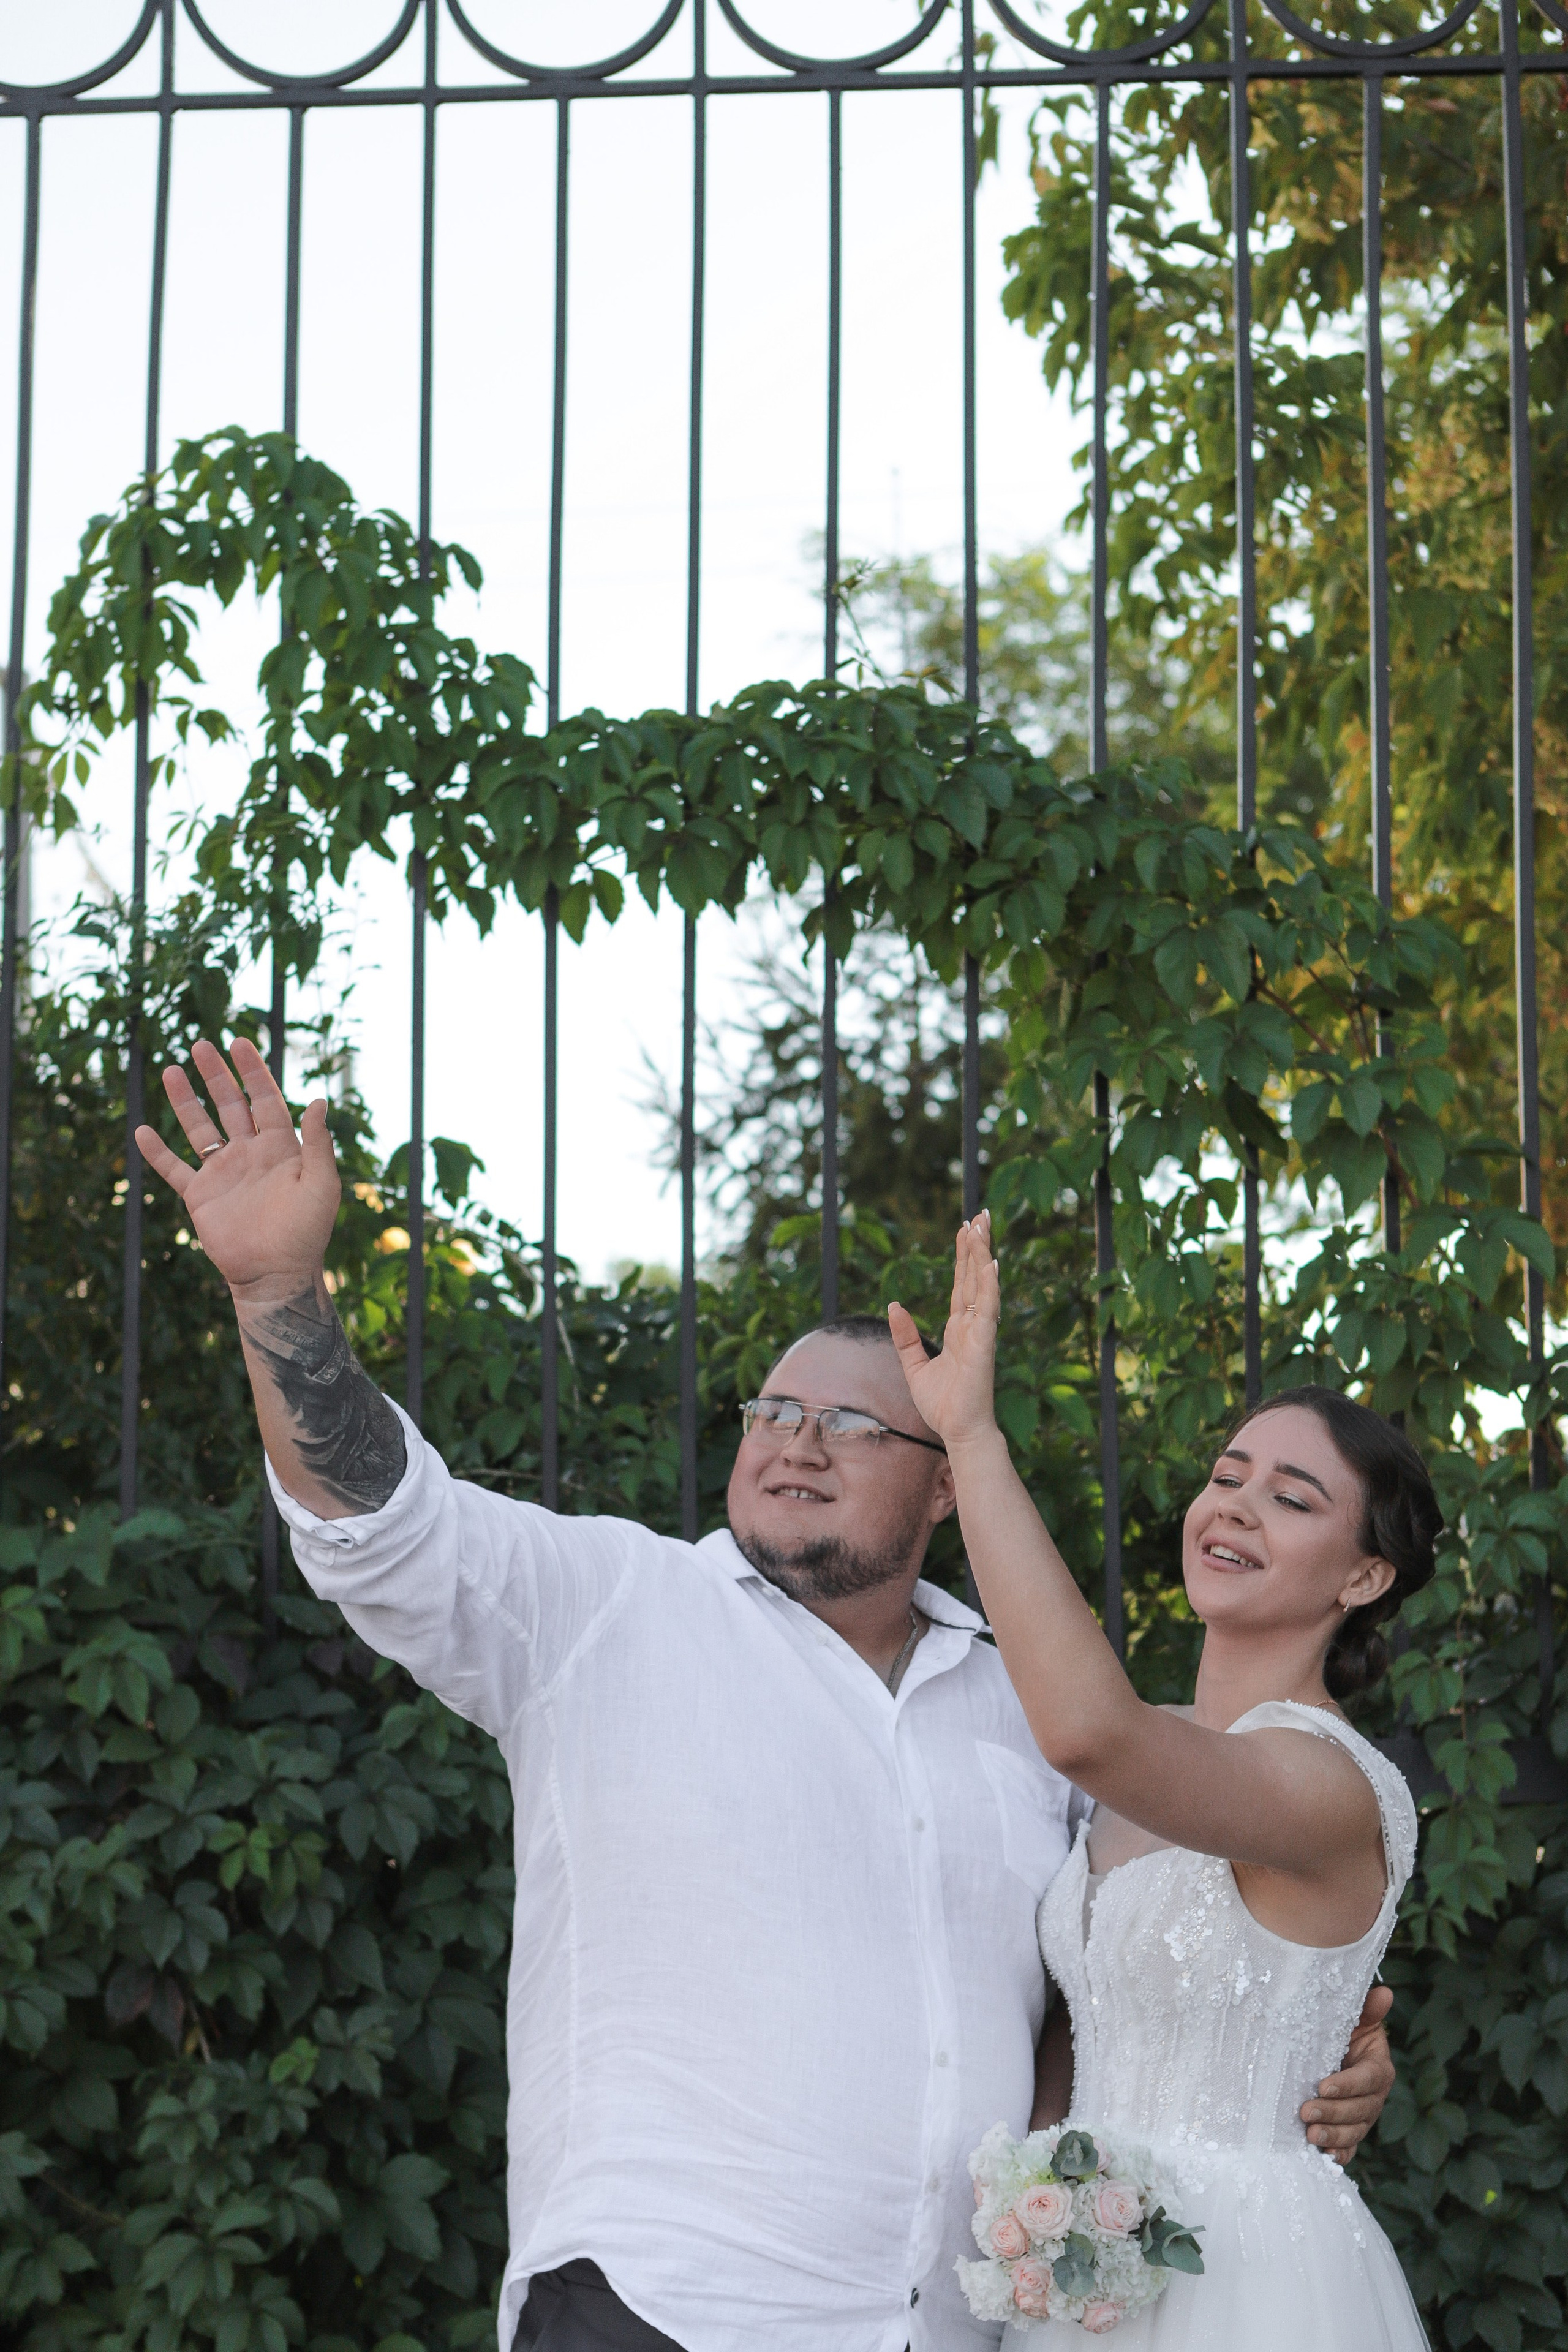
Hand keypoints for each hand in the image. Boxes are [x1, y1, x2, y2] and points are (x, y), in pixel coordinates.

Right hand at [135, 1037, 339, 1298]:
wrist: (276, 1274)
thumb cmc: (306, 1232)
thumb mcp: (321, 1184)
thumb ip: (318, 1143)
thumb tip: (320, 1100)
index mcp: (280, 1147)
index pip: (264, 1099)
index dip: (253, 1071)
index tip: (239, 1041)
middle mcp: (250, 1154)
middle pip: (230, 1105)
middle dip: (217, 1075)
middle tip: (200, 1044)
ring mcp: (223, 1174)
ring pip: (200, 1129)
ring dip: (185, 1101)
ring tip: (171, 1070)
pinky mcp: (200, 1196)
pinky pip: (174, 1169)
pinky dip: (157, 1152)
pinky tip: (142, 1131)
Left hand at [888, 1210, 1001, 1449]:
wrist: (957, 1432)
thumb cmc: (942, 1405)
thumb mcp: (913, 1365)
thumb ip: (904, 1336)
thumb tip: (893, 1304)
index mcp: (957, 1329)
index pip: (961, 1284)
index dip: (963, 1256)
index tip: (965, 1229)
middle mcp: (972, 1325)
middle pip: (974, 1276)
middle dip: (977, 1244)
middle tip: (980, 1213)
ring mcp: (980, 1333)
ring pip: (982, 1285)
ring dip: (982, 1254)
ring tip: (982, 1224)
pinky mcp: (983, 1345)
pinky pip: (987, 1310)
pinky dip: (989, 1286)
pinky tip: (990, 1263)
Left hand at [1299, 1983, 1394, 2165]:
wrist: (1335, 2053)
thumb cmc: (1342, 2033)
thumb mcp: (1354, 2019)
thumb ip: (1367, 2010)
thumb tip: (1384, 1993)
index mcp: (1378, 2069)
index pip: (1366, 2079)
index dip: (1347, 2085)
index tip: (1322, 2086)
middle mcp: (1374, 2097)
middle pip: (1359, 2110)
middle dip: (1333, 2113)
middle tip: (1306, 2112)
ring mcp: (1364, 2117)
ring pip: (1354, 2132)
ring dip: (1333, 2136)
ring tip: (1310, 2135)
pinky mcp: (1352, 2132)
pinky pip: (1350, 2148)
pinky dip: (1340, 2154)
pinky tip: (1326, 2156)